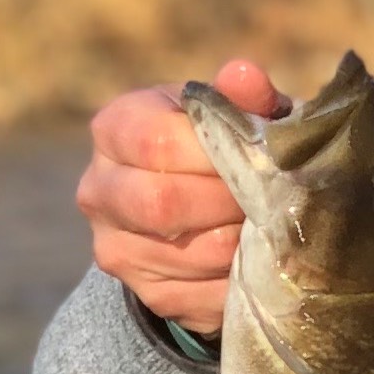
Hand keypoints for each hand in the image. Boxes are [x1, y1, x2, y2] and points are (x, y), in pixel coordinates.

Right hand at [76, 58, 284, 335]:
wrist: (192, 206)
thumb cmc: (218, 145)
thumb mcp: (229, 114)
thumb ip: (239, 98)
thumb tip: (246, 77)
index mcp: (114, 129)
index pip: (157, 143)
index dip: (217, 155)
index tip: (261, 158)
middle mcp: (98, 190)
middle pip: (162, 205)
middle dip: (230, 203)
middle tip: (273, 199)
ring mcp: (115, 249)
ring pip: (190, 255)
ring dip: (244, 244)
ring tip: (274, 226)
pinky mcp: (147, 294)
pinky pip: (203, 296)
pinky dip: (243, 281)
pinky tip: (261, 260)